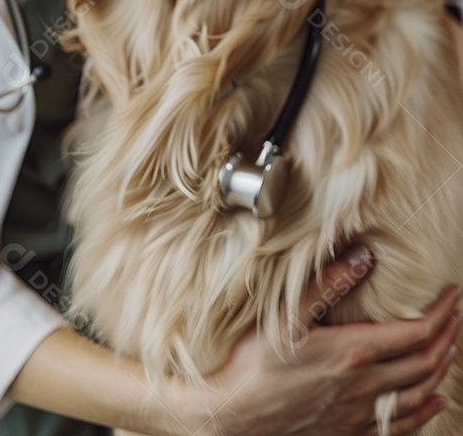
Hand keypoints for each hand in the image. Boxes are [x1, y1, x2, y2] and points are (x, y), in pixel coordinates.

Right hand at [190, 246, 459, 435]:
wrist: (233, 418)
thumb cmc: (253, 365)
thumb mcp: (285, 316)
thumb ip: (326, 284)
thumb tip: (363, 257)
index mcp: (353, 353)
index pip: (415, 333)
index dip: (440, 314)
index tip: (452, 295)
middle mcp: (364, 387)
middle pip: (424, 363)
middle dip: (447, 337)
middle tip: (456, 316)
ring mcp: (359, 415)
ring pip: (419, 396)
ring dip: (441, 370)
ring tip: (450, 349)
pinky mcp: (350, 434)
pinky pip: (400, 426)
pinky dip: (425, 411)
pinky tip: (433, 401)